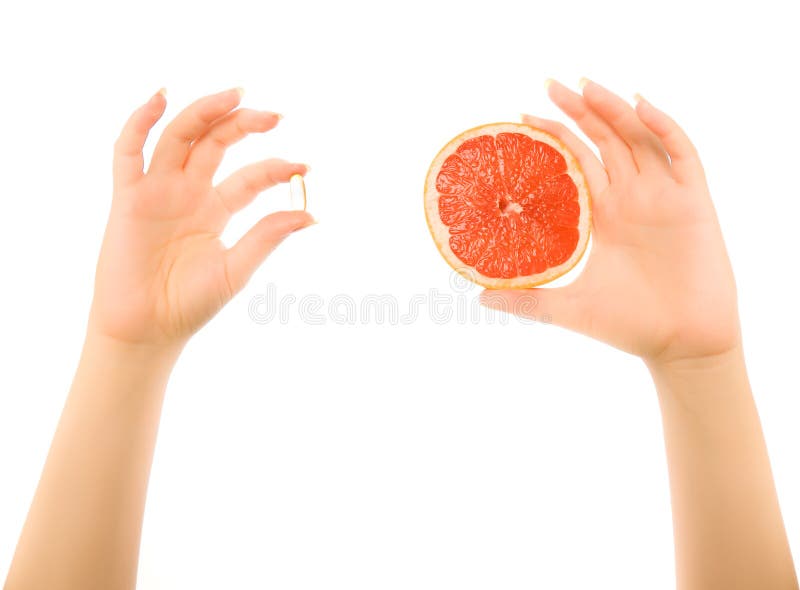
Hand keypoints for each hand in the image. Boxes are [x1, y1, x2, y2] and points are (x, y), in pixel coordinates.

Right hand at [90, 88, 313, 348]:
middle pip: (216, 144)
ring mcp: (159, 191)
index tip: (305, 167)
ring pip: (180, 137)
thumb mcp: (238, 268)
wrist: (147, 330)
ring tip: (235, 95)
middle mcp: (190, 193)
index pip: (251, 177)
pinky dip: (140, 122)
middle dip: (243, 125)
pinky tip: (161, 98)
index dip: (277, 169)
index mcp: (218, 209)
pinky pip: (129, 152)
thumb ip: (268, 237)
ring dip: (204, 112)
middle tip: (275, 116)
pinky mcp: (128, 197)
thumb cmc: (190, 304)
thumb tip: (313, 214)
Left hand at [481, 79, 738, 364]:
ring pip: (638, 138)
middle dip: (579, 110)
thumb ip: (526, 300)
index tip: (523, 116)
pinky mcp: (693, 203)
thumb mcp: (567, 309)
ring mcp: (662, 197)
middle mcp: (631, 198)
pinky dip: (663, 127)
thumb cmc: (628, 326)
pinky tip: (639, 106)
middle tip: (549, 84)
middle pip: (604, 140)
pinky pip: (681, 155)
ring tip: (583, 85)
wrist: (681, 345)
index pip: (577, 161)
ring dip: (613, 109)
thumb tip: (478, 296)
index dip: (555, 136)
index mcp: (604, 215)